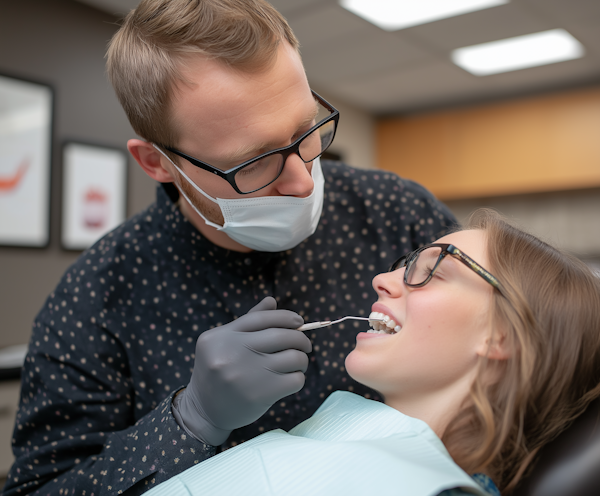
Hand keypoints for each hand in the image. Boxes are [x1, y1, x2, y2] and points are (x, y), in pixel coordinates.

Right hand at [172, 297, 310, 445]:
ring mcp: (246, 374)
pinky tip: (291, 379)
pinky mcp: (260, 395)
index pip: (261, 318)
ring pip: (293, 357)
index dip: (285, 316)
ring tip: (299, 363)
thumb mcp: (224, 343)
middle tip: (305, 345)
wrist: (204, 411)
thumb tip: (272, 301)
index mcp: (221, 337)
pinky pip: (295, 380)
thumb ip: (247, 322)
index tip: (299, 321)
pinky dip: (299, 378)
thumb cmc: (219, 371)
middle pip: (281, 335)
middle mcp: (231, 353)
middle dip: (300, 338)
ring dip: (302, 359)